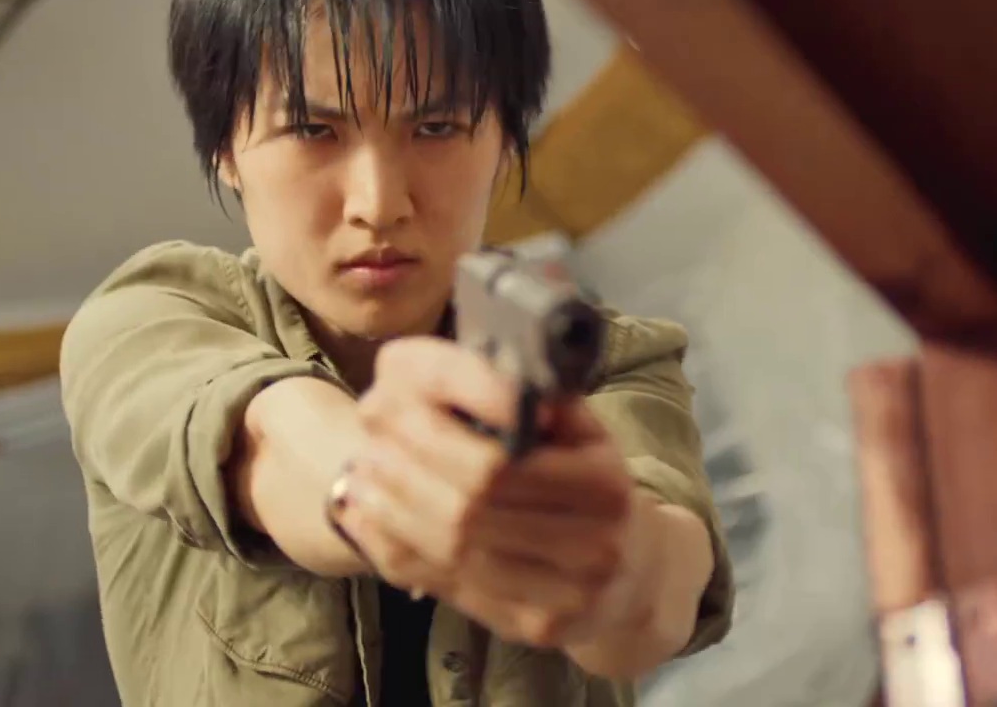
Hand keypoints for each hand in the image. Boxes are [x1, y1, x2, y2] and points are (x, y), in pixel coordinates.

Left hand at [332, 338, 652, 647]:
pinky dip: (400, 552)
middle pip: (471, 509)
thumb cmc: (596, 490)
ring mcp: (565, 595)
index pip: (502, 462)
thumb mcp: (588, 435)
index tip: (393, 413)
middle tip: (367, 447)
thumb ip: (545, 401)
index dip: (438, 439)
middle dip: (407, 474)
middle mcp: (592, 546)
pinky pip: (452, 590)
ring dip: (395, 513)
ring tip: (359, 479)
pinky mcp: (535, 627)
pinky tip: (371, 523)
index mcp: (604, 486)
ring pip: (455, 553)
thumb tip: (486, 369)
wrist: (637, 579)